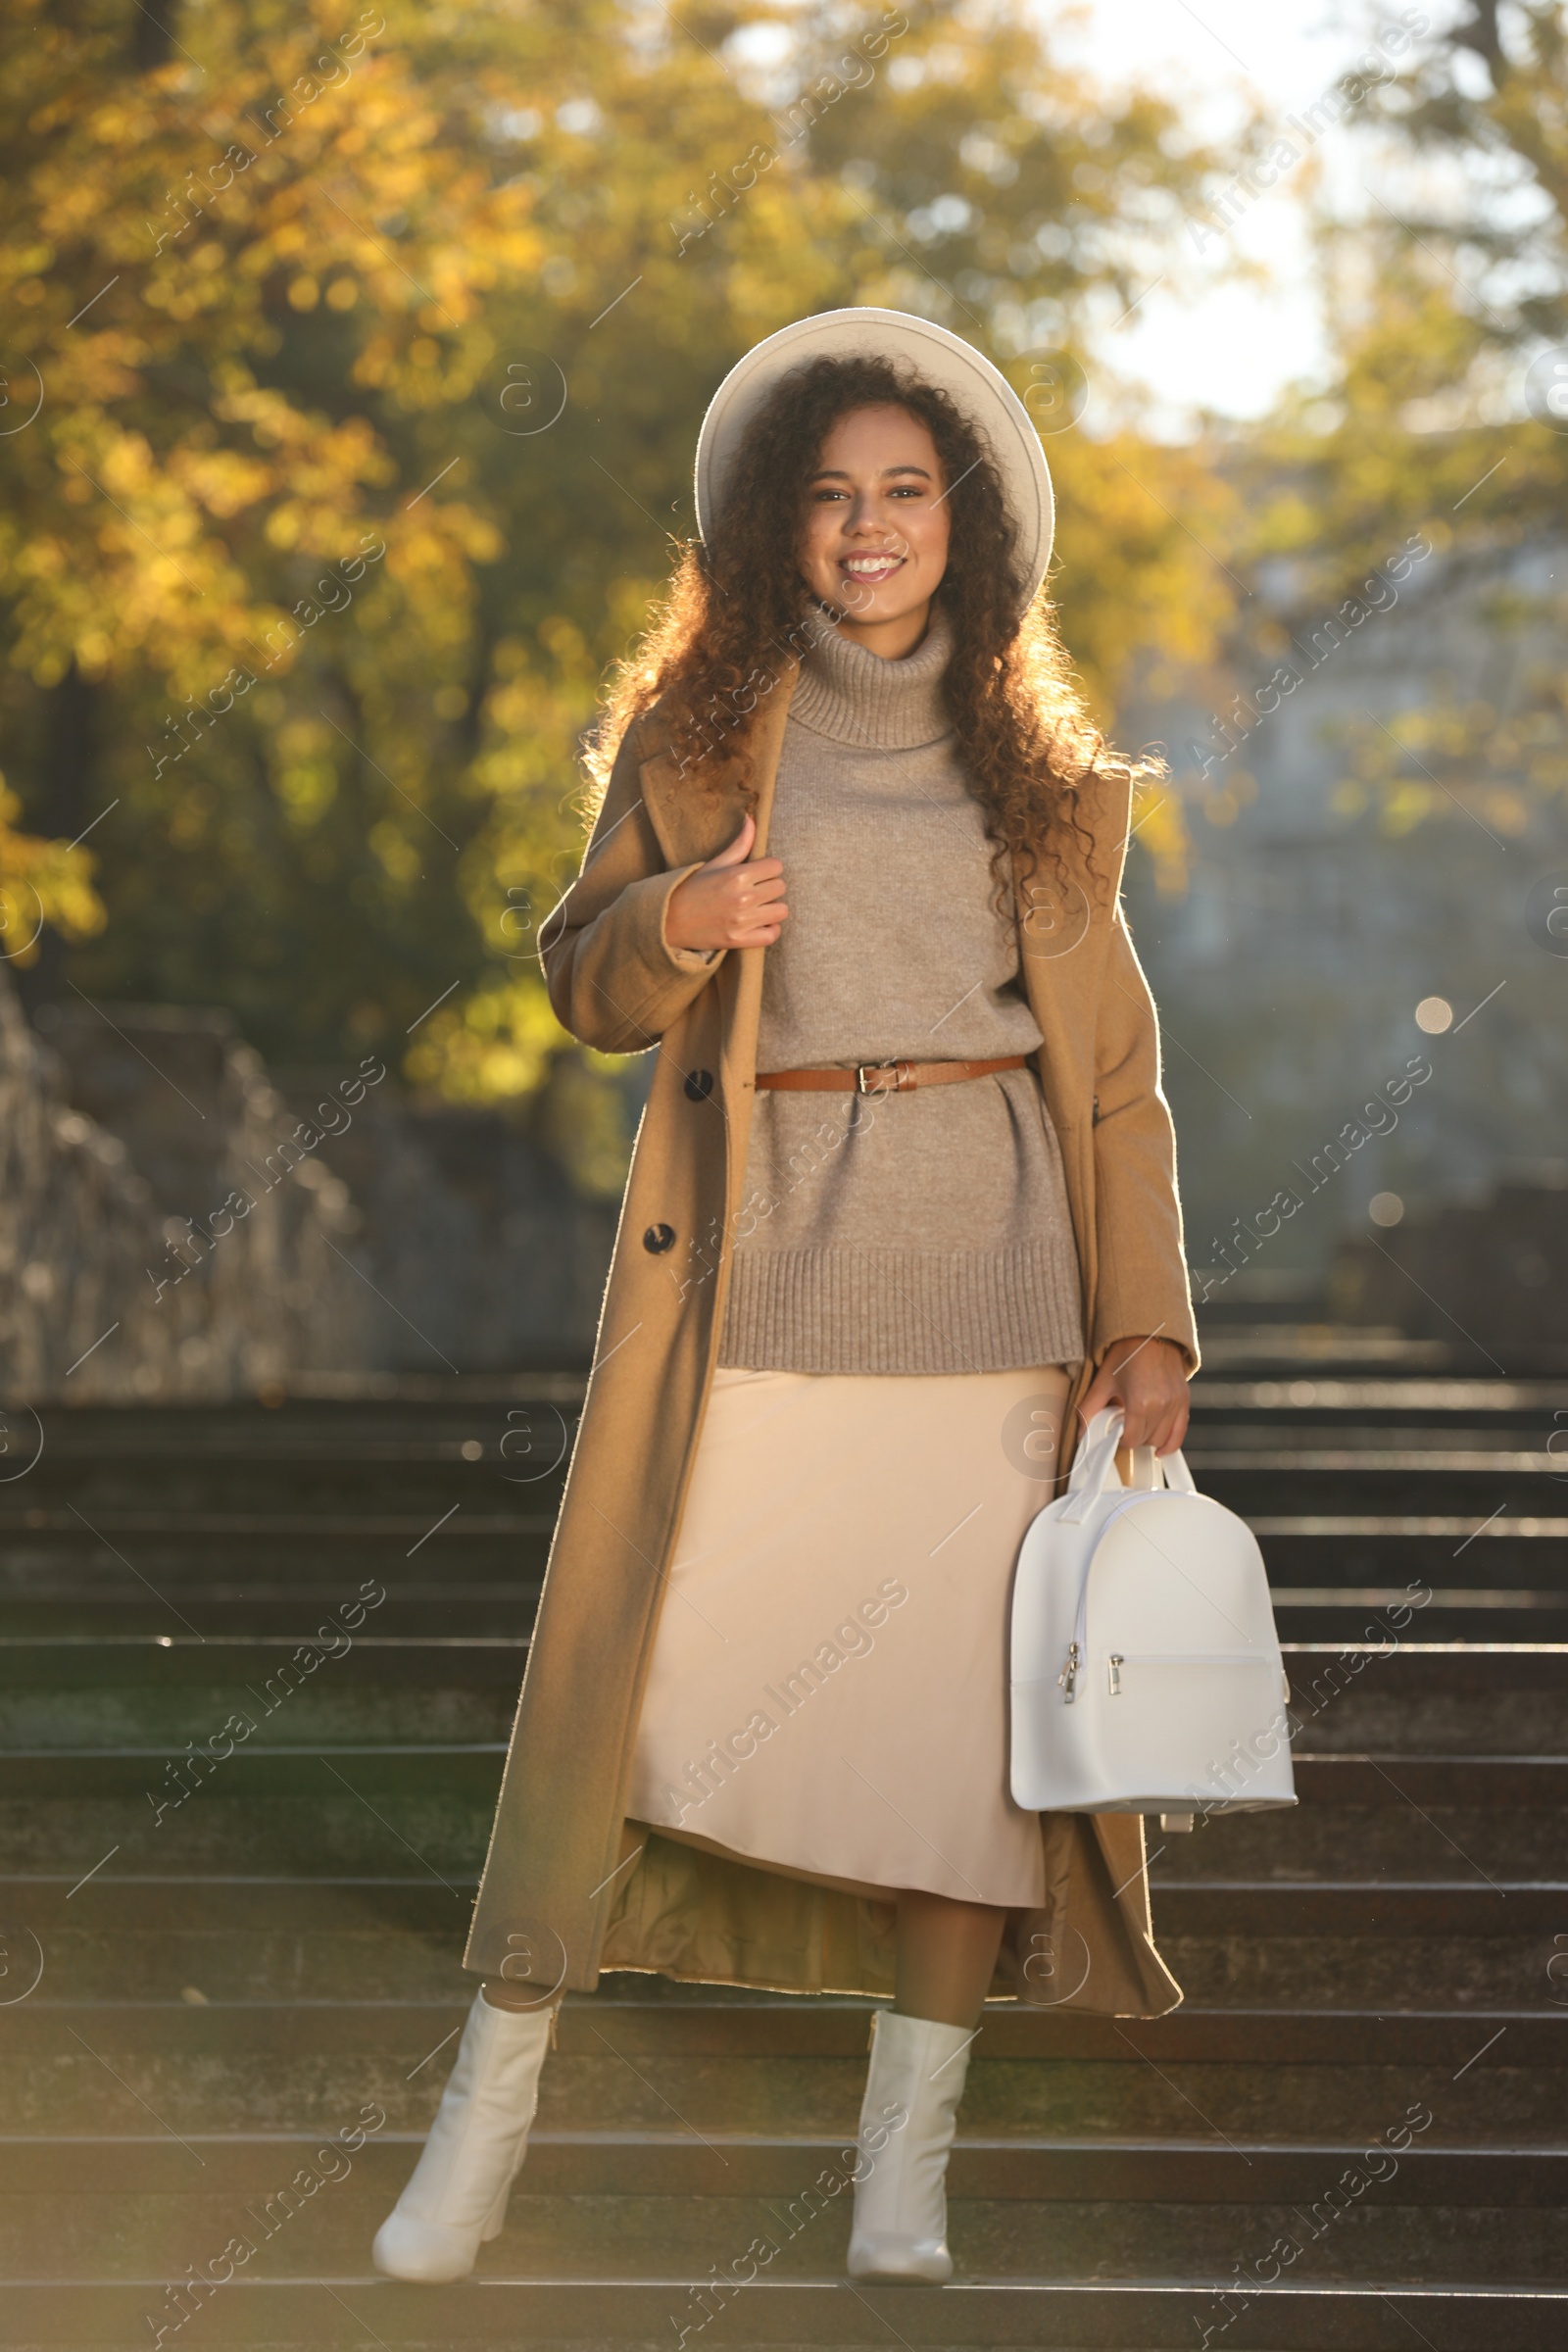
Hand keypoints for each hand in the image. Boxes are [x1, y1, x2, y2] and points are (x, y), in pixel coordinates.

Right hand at [665, 812, 788, 952]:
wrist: (667, 920)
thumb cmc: (691, 889)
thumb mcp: (714, 864)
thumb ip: (739, 844)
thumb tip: (752, 819)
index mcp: (737, 875)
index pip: (776, 866)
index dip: (768, 868)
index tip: (758, 873)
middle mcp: (742, 898)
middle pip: (780, 887)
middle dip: (770, 887)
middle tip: (756, 891)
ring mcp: (742, 921)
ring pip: (781, 911)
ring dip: (772, 908)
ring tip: (758, 907)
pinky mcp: (739, 940)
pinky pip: (772, 935)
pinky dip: (769, 930)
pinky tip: (758, 924)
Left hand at [1077, 1335, 1189, 1454]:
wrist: (1150, 1332)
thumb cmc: (1126, 1353)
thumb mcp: (1103, 1381)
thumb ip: (1089, 1409)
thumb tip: (1081, 1433)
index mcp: (1140, 1403)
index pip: (1132, 1440)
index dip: (1120, 1440)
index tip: (1114, 1432)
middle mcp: (1162, 1406)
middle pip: (1146, 1441)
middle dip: (1133, 1438)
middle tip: (1123, 1425)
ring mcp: (1175, 1404)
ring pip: (1162, 1440)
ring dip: (1148, 1439)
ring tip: (1137, 1425)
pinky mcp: (1184, 1400)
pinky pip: (1180, 1433)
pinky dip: (1170, 1443)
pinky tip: (1160, 1448)